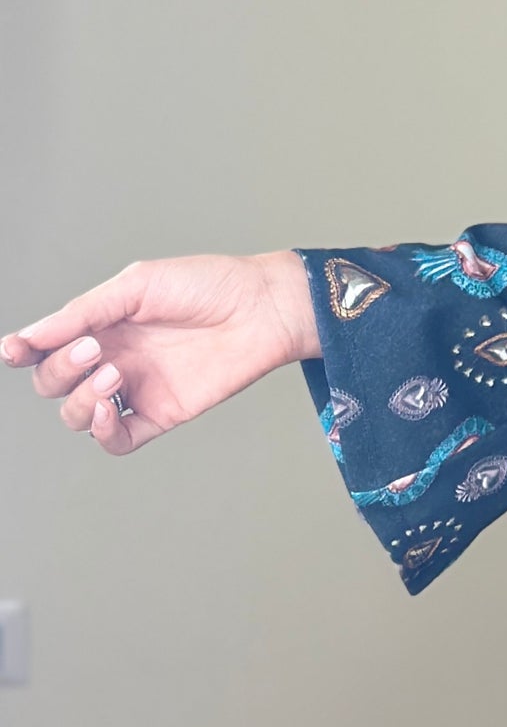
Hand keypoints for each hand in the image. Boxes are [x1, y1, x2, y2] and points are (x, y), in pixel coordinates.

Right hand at [0, 251, 319, 453]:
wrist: (261, 307)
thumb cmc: (206, 285)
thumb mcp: (136, 286)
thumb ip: (84, 312)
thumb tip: (32, 335)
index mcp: (101, 325)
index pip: (45, 349)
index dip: (23, 353)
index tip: (15, 350)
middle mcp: (112, 359)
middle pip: (55, 384)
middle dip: (61, 370)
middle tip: (96, 347)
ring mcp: (136, 389)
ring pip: (80, 416)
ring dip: (82, 400)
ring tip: (113, 372)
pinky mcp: (162, 414)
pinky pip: (118, 441)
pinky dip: (104, 433)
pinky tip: (112, 410)